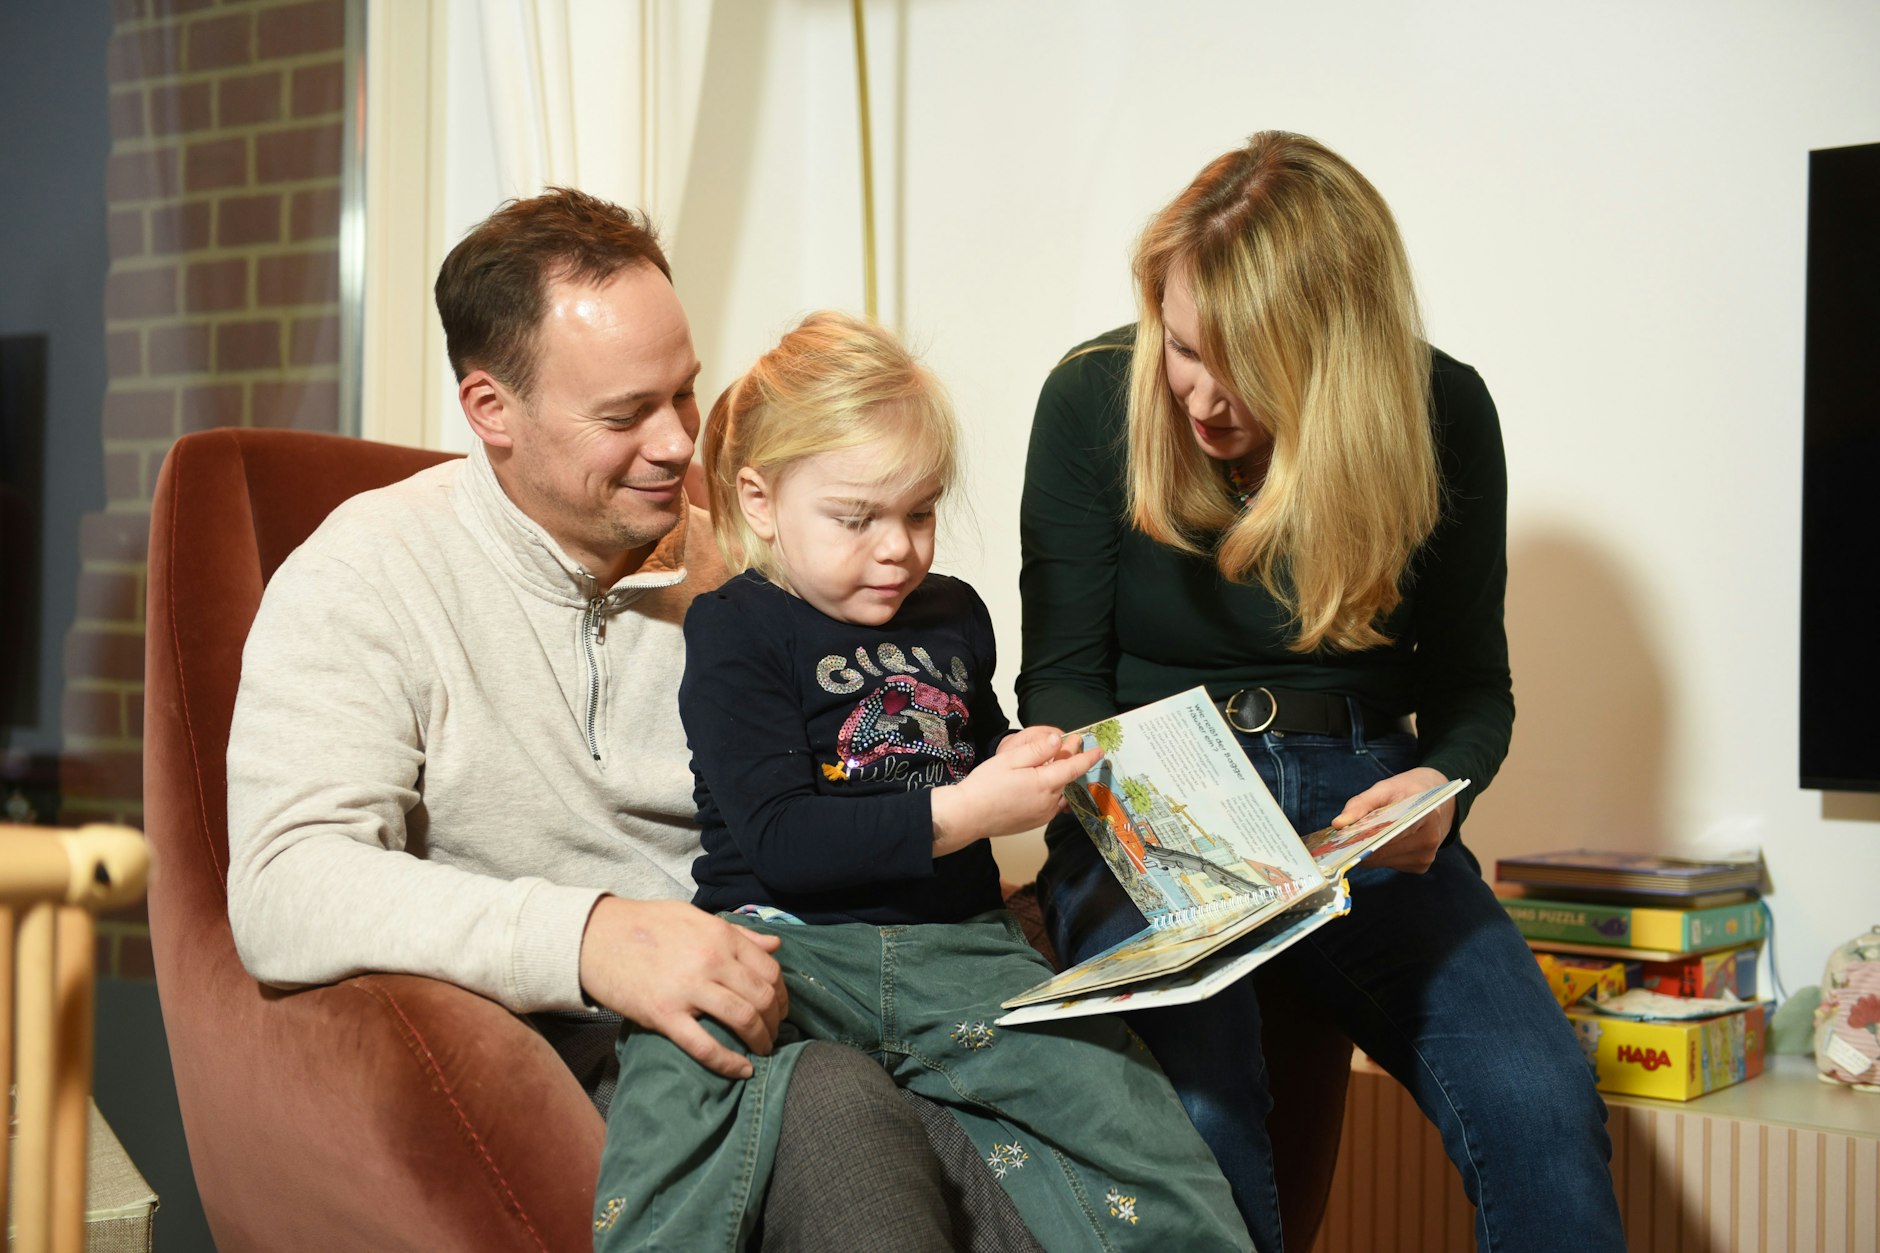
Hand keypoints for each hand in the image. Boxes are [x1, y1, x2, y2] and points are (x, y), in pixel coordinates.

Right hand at [578, 896, 787, 1078]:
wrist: (594, 936)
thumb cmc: (645, 923)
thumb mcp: (694, 916)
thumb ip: (737, 932)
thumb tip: (775, 946)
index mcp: (720, 936)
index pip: (770, 970)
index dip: (782, 994)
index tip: (781, 1008)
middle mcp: (711, 960)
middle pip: (762, 997)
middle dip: (775, 1021)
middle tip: (774, 1033)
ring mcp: (687, 989)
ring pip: (743, 1019)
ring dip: (760, 1040)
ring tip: (762, 1051)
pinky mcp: (664, 1014)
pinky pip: (705, 1046)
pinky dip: (729, 1063)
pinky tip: (742, 1071)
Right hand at [932, 726, 1102, 855]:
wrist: (968, 816)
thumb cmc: (985, 785)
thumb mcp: (1009, 760)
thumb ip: (1036, 750)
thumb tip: (1058, 740)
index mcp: (1043, 784)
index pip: (1074, 768)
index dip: (1087, 757)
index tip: (1099, 749)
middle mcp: (1048, 802)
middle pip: (1067, 778)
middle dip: (1071, 761)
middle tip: (1070, 744)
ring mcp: (1043, 815)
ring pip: (1061, 793)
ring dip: (1063, 778)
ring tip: (1057, 764)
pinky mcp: (1035, 822)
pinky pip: (1053, 805)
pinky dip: (1054, 792)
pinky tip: (1045, 784)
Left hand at [1330, 766, 1453, 873]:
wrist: (1433, 799)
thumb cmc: (1406, 791)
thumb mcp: (1384, 788)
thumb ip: (1360, 804)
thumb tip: (1338, 824)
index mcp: (1425, 816)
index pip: (1389, 833)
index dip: (1364, 838)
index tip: (1342, 839)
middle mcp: (1429, 841)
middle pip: (1384, 851)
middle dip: (1361, 846)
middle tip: (1340, 841)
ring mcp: (1426, 856)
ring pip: (1384, 861)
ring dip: (1368, 853)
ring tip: (1356, 840)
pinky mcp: (1421, 866)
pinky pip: (1391, 865)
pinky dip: (1379, 856)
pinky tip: (1375, 845)